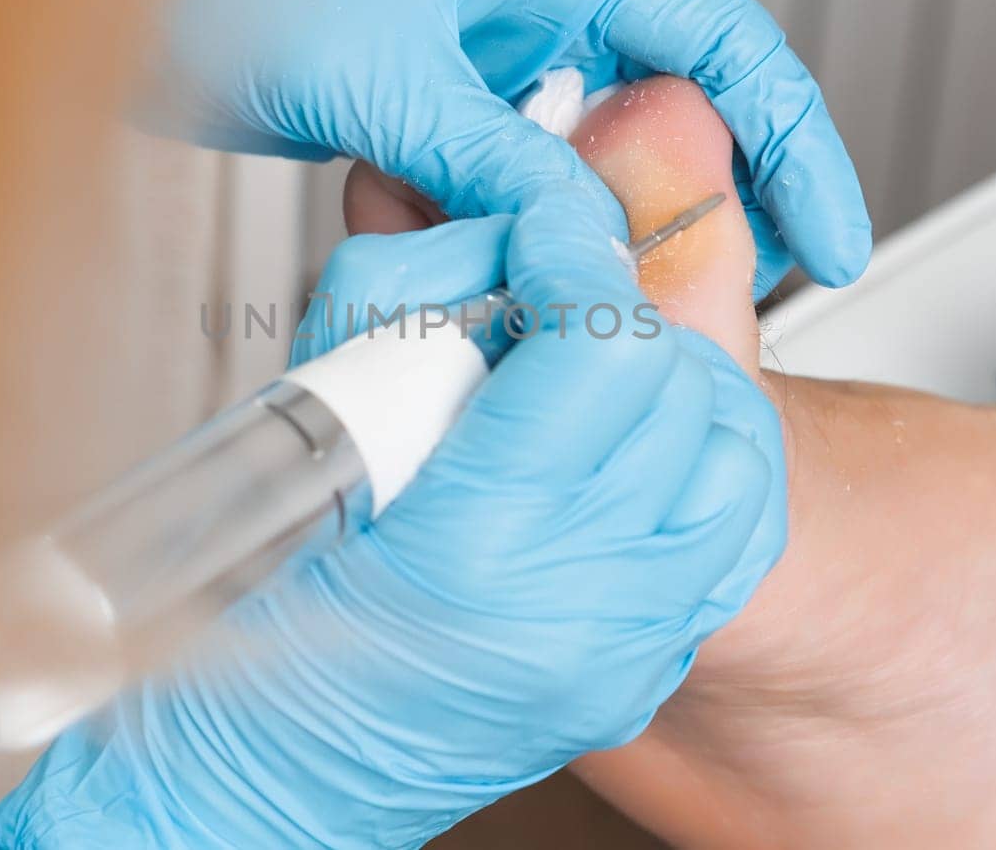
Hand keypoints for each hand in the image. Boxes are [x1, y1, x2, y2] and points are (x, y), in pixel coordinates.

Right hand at [0, 184, 786, 847]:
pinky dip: (702, 461)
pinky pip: (734, 532)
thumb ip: (419, 314)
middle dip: (619, 313)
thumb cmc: (261, 609)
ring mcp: (622, 650)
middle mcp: (572, 607)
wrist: (274, 761)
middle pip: (678, 387)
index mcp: (475, 543)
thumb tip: (505, 244)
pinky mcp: (641, 669)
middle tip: (553, 300)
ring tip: (596, 372)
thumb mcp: (316, 423)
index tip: (544, 235)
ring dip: (674, 383)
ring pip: (734, 452)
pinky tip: (636, 447)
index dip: (575, 258)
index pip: (604, 346)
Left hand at [152, 0, 871, 290]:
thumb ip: (496, 159)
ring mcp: (498, 60)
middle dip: (727, 200)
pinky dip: (551, 232)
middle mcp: (541, 4)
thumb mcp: (389, 76)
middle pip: (685, 105)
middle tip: (757, 291)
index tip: (829, 236)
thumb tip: (585, 240)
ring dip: (629, 230)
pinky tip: (552, 280)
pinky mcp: (454, 110)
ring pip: (607, 155)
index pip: (725, 43)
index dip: (797, 143)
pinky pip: (534, 179)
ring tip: (657, 304)